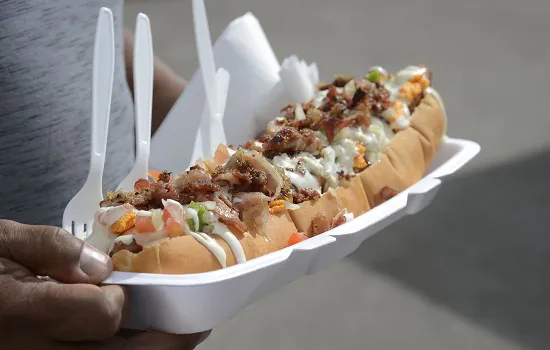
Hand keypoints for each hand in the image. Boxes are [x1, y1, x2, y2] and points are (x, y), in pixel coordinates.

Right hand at [0, 220, 208, 348]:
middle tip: (193, 327)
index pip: (104, 314)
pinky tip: (133, 338)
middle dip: (164, 342)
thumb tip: (102, 266)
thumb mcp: (2, 241)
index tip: (125, 283)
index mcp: (24, 312)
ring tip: (174, 335)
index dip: (124, 299)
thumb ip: (51, 248)